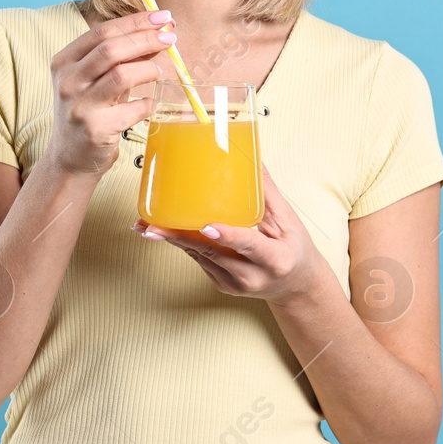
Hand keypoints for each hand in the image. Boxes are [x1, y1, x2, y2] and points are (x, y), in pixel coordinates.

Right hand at [41, 7, 175, 175]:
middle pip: (112, 49)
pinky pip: (134, 108)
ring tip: (159, 70)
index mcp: (64, 61)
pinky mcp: (96, 129)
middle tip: (170, 38)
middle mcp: (68, 81)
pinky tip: (149, 104)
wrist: (69, 157)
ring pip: (122, 75)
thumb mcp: (95, 80)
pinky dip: (148, 103)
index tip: (161, 16)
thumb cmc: (87, 111)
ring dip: (149, 69)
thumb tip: (158, 33)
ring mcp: (80, 106)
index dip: (135, 21)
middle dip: (146, 39)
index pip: (103, 31)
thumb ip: (121, 57)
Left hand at [133, 163, 328, 305]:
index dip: (227, 236)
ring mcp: (234, 284)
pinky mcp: (221, 285)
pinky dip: (182, 243)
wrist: (296, 285)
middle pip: (212, 253)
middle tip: (152, 226)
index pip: (248, 245)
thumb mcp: (288, 220)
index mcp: (274, 259)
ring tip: (146, 225)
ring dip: (172, 240)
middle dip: (180, 238)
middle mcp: (251, 276)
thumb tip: (251, 158)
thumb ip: (267, 192)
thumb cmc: (293, 249)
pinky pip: (199, 259)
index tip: (207, 226)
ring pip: (200, 256)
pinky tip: (162, 231)